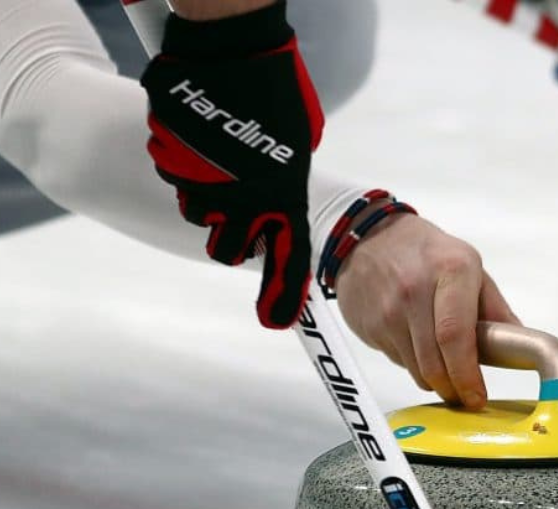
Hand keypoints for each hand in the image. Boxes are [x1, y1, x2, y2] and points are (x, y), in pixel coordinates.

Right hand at [140, 2, 323, 328]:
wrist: (226, 47)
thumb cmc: (272, 87)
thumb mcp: (295, 142)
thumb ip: (286, 179)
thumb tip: (277, 199)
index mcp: (283, 196)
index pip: (288, 258)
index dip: (282, 293)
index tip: (275, 320)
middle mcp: (242, 200)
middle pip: (227, 249)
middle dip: (229, 236)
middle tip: (237, 203)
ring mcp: (202, 185)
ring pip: (198, 211)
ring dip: (207, 193)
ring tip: (222, 154)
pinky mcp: (170, 164)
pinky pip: (176, 176)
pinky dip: (186, 162)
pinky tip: (200, 134)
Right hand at [335, 215, 520, 409]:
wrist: (366, 237)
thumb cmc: (425, 252)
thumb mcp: (468, 265)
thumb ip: (494, 308)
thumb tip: (521, 344)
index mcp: (452, 271)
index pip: (456, 336)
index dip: (467, 374)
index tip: (477, 395)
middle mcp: (416, 290)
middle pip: (435, 363)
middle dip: (454, 389)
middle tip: (465, 397)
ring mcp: (388, 310)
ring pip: (417, 370)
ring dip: (436, 382)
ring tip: (447, 376)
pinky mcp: (370, 325)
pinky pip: (398, 361)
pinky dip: (414, 365)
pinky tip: (419, 347)